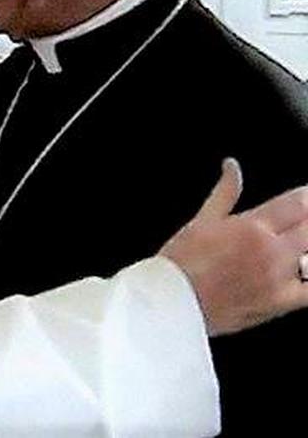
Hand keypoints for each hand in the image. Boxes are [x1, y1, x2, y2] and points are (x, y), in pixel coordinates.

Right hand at [161, 158, 307, 336]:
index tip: (306, 195)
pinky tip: (304, 271)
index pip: (299, 203)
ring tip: (298, 242)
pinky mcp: (281, 303)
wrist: (175, 302)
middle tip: (301, 218)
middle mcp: (272, 252)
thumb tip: (232, 167)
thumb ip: (225, 192)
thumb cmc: (182, 262)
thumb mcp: (202, 220)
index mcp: (253, 226)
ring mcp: (280, 279)